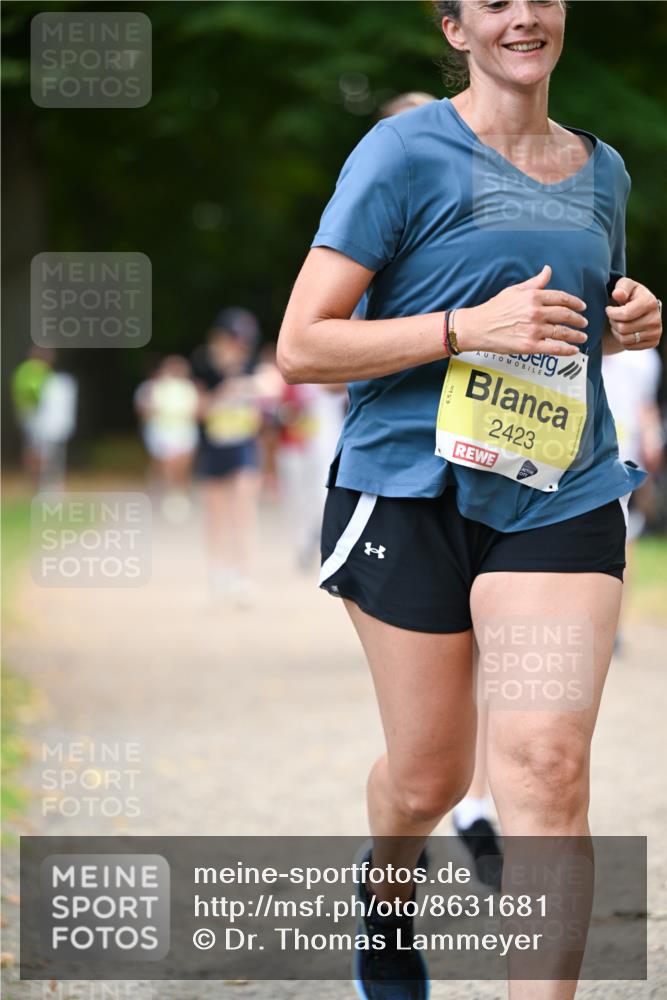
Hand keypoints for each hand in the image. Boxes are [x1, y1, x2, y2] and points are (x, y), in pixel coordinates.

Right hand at [456, 265, 587, 355]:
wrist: (477, 328)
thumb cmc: (494, 309)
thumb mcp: (514, 290)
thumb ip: (535, 282)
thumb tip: (548, 270)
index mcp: (533, 296)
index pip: (562, 298)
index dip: (575, 303)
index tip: (581, 307)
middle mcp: (536, 312)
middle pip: (565, 315)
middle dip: (578, 320)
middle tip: (584, 323)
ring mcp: (534, 330)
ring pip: (562, 332)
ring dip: (576, 335)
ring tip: (582, 337)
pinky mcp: (529, 346)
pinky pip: (554, 348)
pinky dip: (567, 350)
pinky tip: (574, 350)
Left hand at [605, 278, 661, 350]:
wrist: (643, 309)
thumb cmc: (631, 295)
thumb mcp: (626, 285)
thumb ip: (621, 287)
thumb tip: (617, 294)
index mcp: (650, 303)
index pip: (625, 314)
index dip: (611, 313)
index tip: (609, 309)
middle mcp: (656, 319)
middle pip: (623, 328)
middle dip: (613, 322)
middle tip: (613, 317)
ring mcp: (656, 332)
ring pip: (624, 339)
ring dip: (616, 332)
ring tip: (618, 323)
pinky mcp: (653, 342)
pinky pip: (629, 347)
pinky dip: (622, 340)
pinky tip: (625, 331)